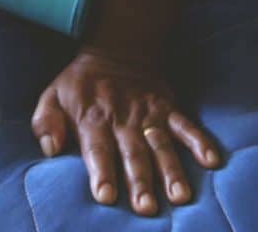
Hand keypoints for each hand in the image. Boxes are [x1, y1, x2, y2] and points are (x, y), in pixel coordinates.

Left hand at [32, 48, 219, 215]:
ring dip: (171, 170)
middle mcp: (122, 119)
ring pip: (161, 145)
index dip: (101, 172)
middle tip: (146, 207)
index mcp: (92, 119)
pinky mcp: (168, 109)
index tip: (106, 196)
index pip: (97, 150)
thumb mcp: (51, 96)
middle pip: (132, 154)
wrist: (117, 49)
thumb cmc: (80, 83)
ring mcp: (148, 114)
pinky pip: (186, 125)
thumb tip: (50, 150)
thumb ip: (46, 123)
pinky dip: (199, 141)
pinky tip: (211, 160)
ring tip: (179, 196)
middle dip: (140, 180)